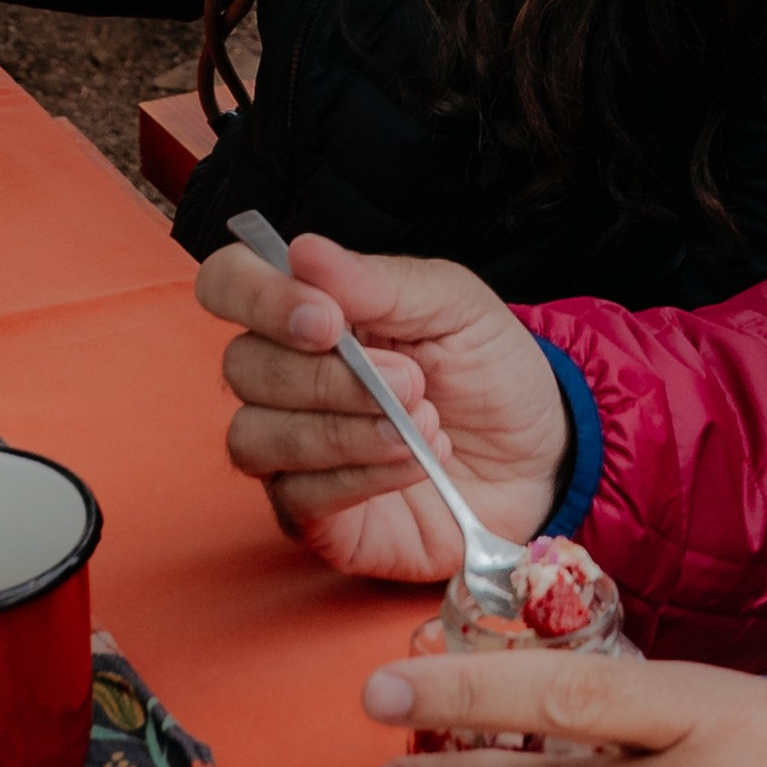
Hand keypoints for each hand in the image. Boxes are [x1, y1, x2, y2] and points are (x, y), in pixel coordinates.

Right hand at [194, 233, 567, 582]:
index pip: (228, 284)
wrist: (538, 455)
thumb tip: (302, 250)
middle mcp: (284, 378)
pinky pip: (297, 497)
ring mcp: (290, 451)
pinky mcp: (312, 516)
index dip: (258, 297)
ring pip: (255, 437)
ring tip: (420, 426)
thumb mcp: (456, 306)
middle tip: (413, 380)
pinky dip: (360, 476)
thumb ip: (381, 282)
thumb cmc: (488, 371)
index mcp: (308, 311)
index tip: (328, 320)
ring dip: (343, 431)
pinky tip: (413, 462)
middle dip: (330, 376)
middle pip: (243, 367)